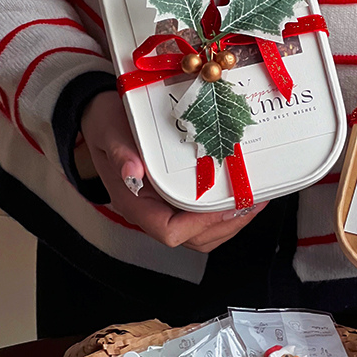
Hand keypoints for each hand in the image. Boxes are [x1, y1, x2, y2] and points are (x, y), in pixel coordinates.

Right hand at [80, 91, 266, 251]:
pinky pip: (204, 217)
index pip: (169, 231)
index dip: (200, 224)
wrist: (102, 118)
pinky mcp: (177, 199)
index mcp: (134, 203)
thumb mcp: (108, 132)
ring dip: (231, 221)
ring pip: (203, 233)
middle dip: (226, 224)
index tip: (223, 205)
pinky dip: (226, 211)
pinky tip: (242, 193)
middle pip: (193, 238)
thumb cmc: (105, 125)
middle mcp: (152, 211)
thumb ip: (120, 153)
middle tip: (251, 202)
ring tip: (255, 201)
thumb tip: (133, 172)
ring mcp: (165, 207)